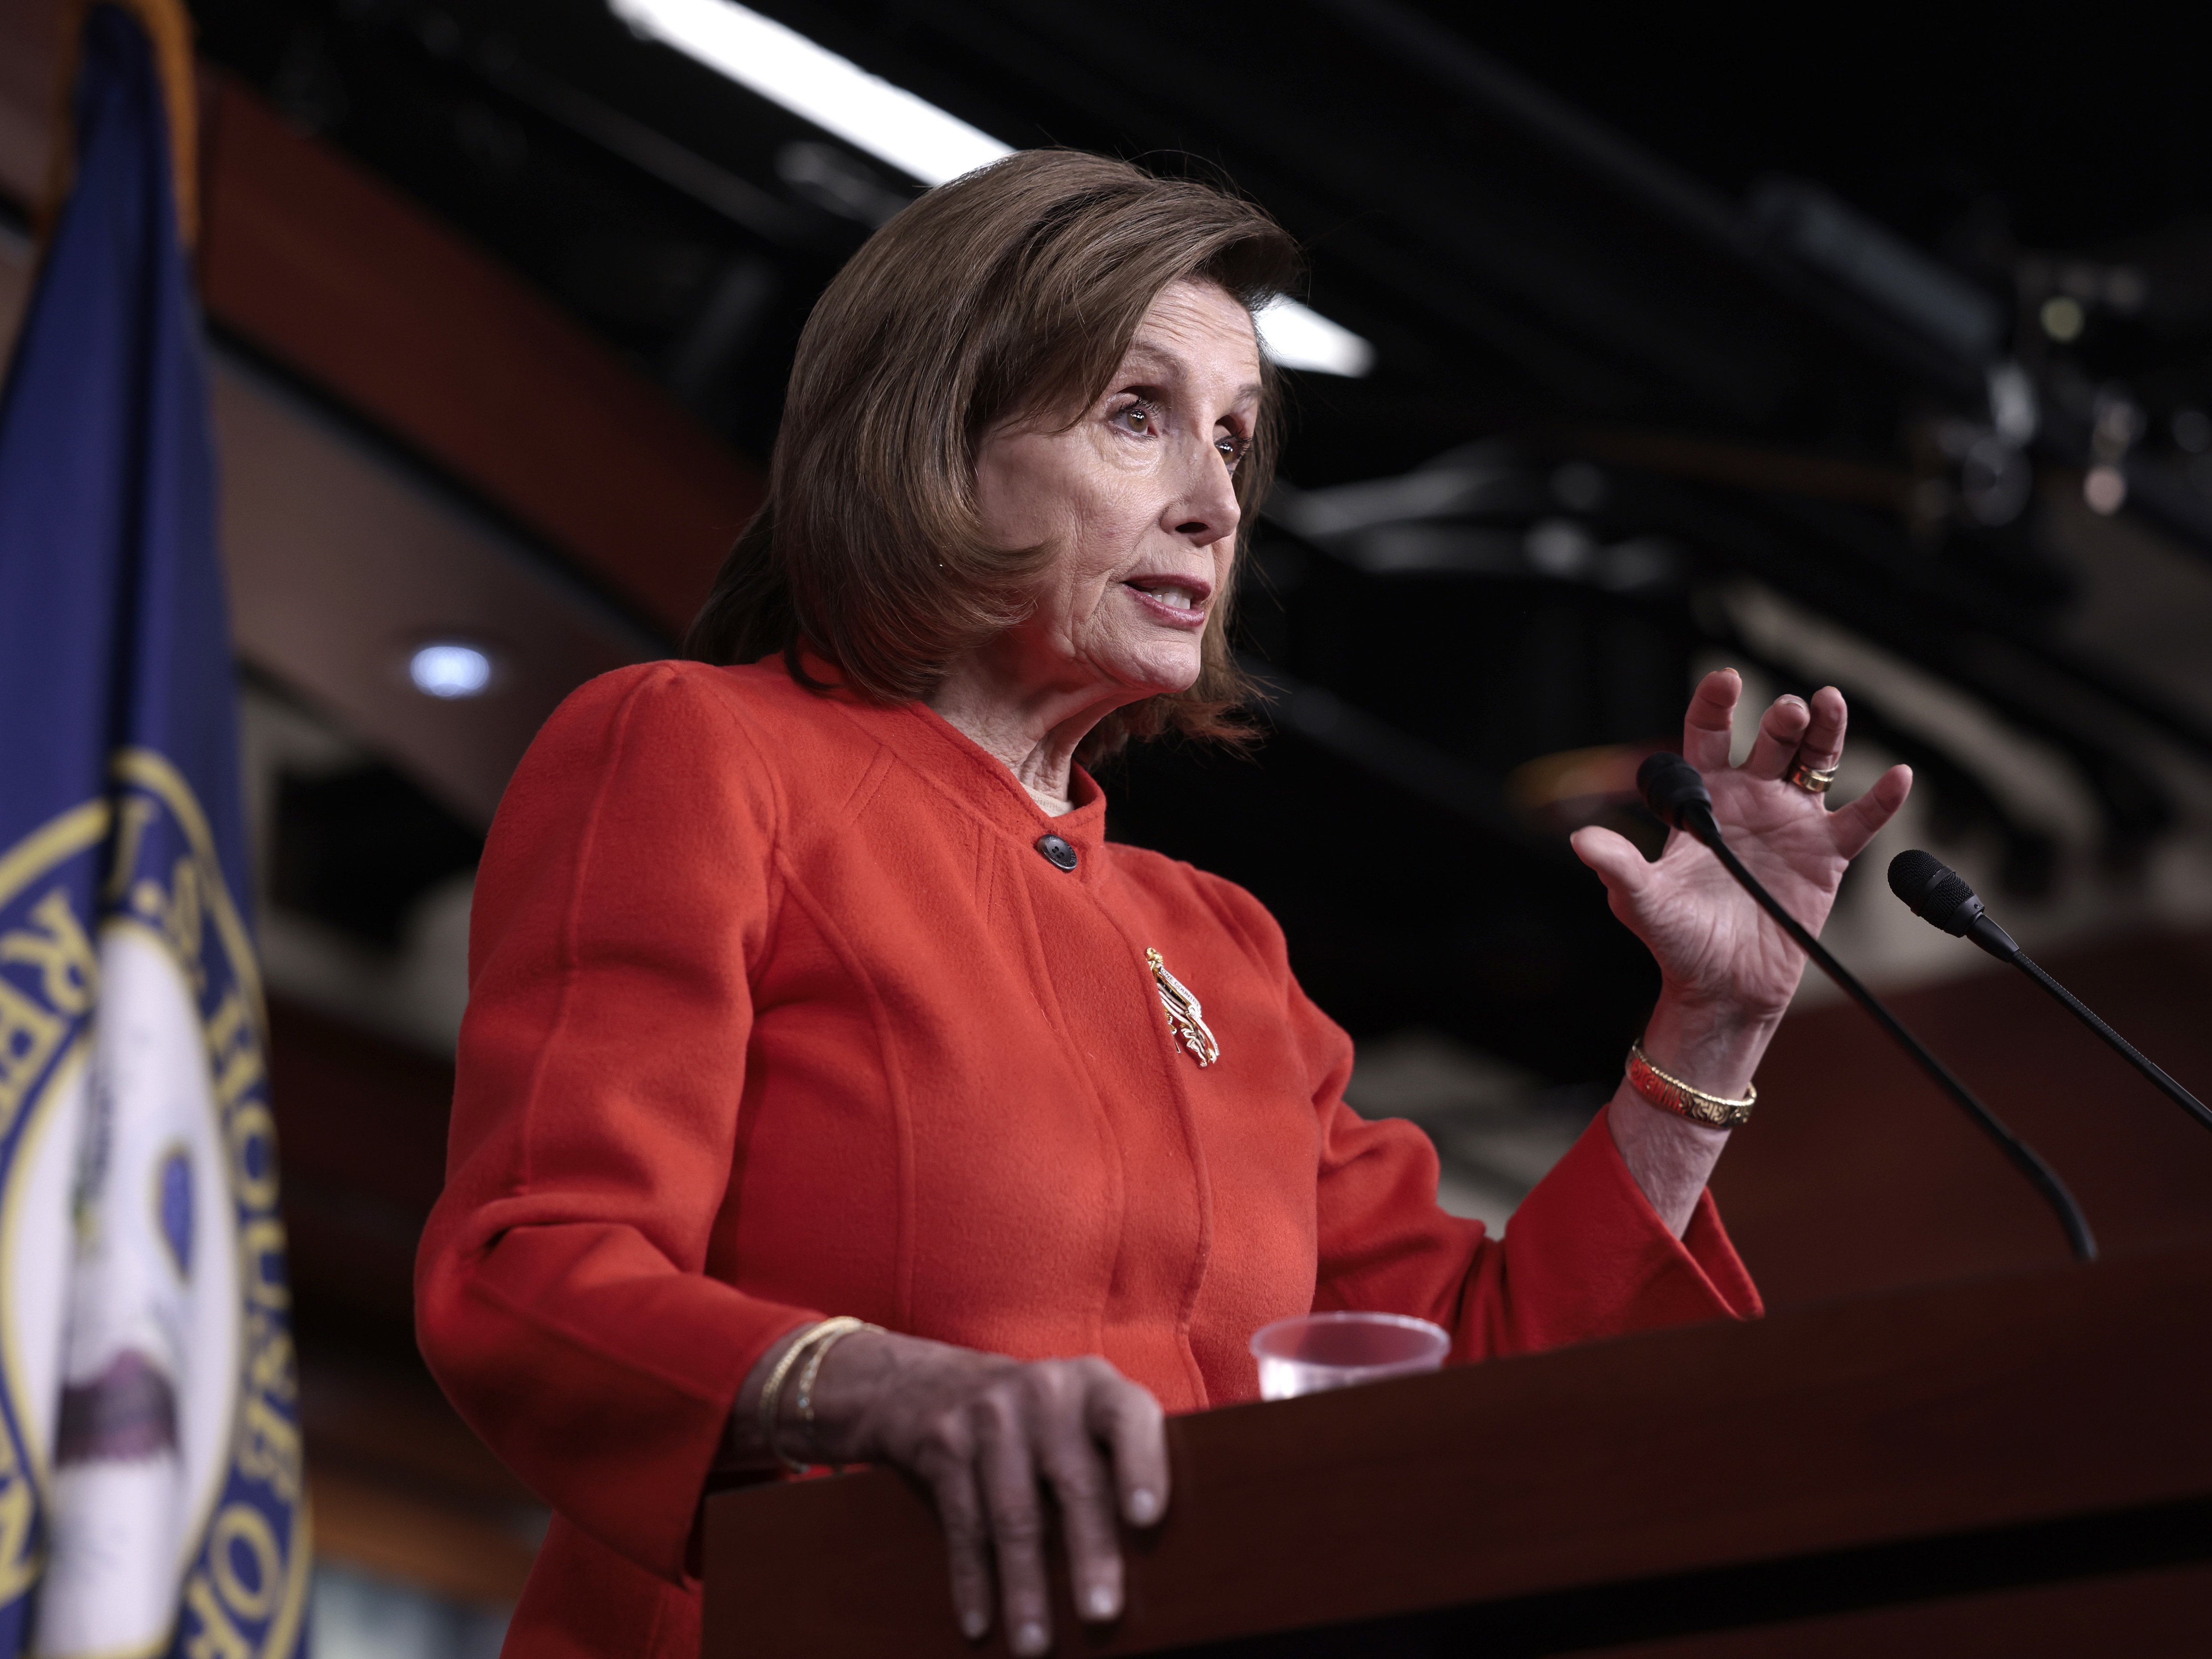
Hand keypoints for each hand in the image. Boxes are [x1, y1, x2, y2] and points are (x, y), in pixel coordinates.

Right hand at [727, 1328, 1166, 1654]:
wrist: (933, 1381)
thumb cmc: (1040, 1421)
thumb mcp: (1082, 1417)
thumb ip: (1118, 1464)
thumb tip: (1164, 1559)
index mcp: (1096, 1387)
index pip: (1127, 1418)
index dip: (1141, 1465)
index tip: (1146, 1518)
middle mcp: (1046, 1392)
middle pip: (1074, 1480)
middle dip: (1089, 1553)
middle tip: (1101, 1613)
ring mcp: (991, 1414)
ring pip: (1014, 1513)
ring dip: (1025, 1586)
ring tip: (1036, 1644)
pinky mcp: (944, 1443)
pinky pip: (963, 1523)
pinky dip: (972, 1581)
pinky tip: (979, 1624)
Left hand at [1570, 669, 1910, 1051]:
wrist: (1720, 988)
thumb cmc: (1677, 941)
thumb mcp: (1641, 901)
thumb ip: (1617, 866)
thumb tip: (1580, 840)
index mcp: (1705, 801)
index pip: (1709, 736)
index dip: (1716, 704)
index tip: (1726, 679)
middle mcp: (1750, 802)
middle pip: (1772, 740)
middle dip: (1782, 717)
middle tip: (1788, 711)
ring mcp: (1791, 825)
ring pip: (1815, 764)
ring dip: (1827, 732)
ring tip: (1830, 703)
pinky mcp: (1826, 857)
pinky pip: (1859, 820)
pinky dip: (1881, 798)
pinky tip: (1897, 775)